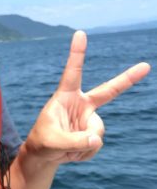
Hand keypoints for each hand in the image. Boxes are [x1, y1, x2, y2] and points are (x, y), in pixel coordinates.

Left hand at [24, 31, 150, 164]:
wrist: (44, 156)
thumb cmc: (42, 142)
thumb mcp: (53, 142)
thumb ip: (74, 141)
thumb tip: (96, 140)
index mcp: (65, 97)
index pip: (72, 72)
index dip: (77, 53)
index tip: (80, 33)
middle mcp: (81, 104)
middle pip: (108, 90)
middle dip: (128, 78)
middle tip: (146, 66)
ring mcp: (89, 118)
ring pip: (96, 132)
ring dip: (82, 145)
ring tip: (66, 148)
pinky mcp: (93, 133)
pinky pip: (96, 144)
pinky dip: (84, 153)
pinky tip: (72, 153)